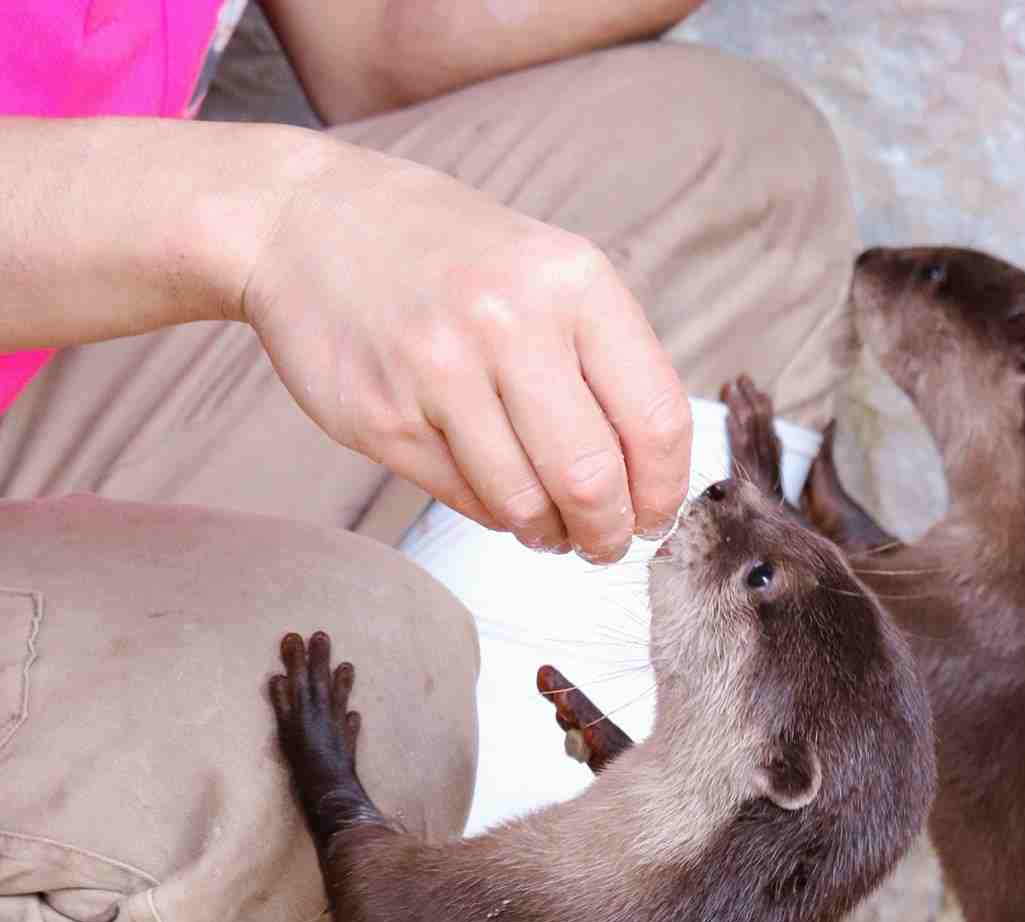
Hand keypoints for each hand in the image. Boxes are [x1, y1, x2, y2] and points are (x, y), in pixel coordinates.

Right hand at [241, 144, 690, 560]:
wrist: (306, 221)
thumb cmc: (446, 257)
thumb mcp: (544, 270)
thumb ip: (602, 360)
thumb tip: (650, 477)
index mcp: (573, 281)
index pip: (656, 419)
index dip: (664, 491)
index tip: (654, 517)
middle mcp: (509, 322)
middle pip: (591, 480)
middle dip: (607, 532)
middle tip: (604, 544)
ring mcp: (439, 372)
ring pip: (524, 504)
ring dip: (547, 534)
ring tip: (548, 527)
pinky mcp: (385, 419)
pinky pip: (464, 501)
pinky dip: (491, 513)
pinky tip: (493, 491)